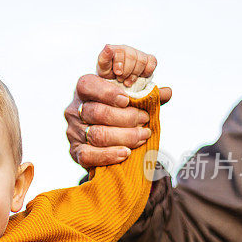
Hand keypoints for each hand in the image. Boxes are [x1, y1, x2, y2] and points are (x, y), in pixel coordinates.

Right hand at [65, 44, 171, 168]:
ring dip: (125, 136)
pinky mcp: (75, 152)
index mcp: (84, 91)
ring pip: (97, 134)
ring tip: (143, 136)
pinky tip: (125, 153)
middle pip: (97, 112)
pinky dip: (109, 154)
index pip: (88, 85)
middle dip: (126, 118)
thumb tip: (167, 92)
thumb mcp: (129, 101)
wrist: (104, 141)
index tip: (127, 100)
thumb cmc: (117, 114)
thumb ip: (146, 95)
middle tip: (144, 120)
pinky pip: (88, 155)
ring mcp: (74, 132)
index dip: (106, 92)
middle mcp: (74, 110)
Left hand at [96, 44, 156, 86]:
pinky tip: (139, 77)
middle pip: (132, 57)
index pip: (121, 52)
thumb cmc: (108, 73)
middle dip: (127, 72)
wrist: (115, 80)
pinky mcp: (147, 59)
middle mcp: (127, 49)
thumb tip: (108, 47)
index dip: (120, 63)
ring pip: (142, 61)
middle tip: (120, 79)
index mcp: (116, 49)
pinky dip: (147, 72)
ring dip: (135, 74)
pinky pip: (152, 62)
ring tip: (127, 82)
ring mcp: (138, 53)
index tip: (117, 73)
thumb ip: (104, 58)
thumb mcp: (102, 68)